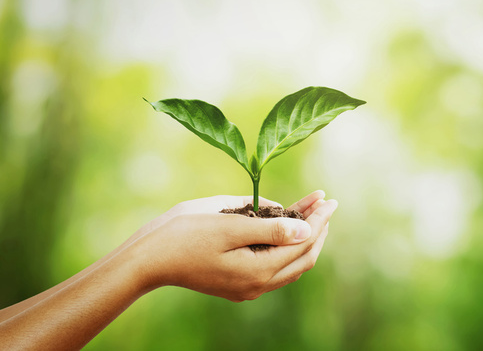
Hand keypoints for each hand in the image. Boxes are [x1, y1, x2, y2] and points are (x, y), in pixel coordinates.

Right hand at [128, 191, 335, 301]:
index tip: (329, 199)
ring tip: (313, 212)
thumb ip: (270, 229)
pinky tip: (287, 228)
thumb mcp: (229, 226)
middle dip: (318, 228)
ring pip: (290, 263)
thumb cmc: (184, 235)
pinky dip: (286, 245)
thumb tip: (306, 229)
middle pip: (302, 257)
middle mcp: (258, 286)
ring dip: (304, 237)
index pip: (302, 244)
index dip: (319, 220)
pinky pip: (274, 266)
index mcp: (258, 271)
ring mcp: (248, 288)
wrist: (148, 259)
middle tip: (327, 203)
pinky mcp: (238, 283)